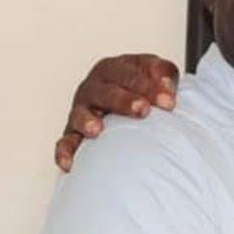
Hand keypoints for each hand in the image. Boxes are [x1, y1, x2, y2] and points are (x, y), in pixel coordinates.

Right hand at [54, 54, 178, 171]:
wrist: (127, 103)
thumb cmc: (142, 88)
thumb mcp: (156, 74)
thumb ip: (164, 74)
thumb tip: (165, 86)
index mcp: (113, 69)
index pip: (129, 74)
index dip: (149, 86)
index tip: (169, 102)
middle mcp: (93, 88)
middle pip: (105, 92)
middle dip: (123, 101)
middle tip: (143, 110)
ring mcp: (81, 110)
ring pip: (80, 114)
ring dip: (87, 121)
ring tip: (97, 129)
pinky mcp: (73, 133)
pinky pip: (66, 142)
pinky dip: (64, 152)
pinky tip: (69, 164)